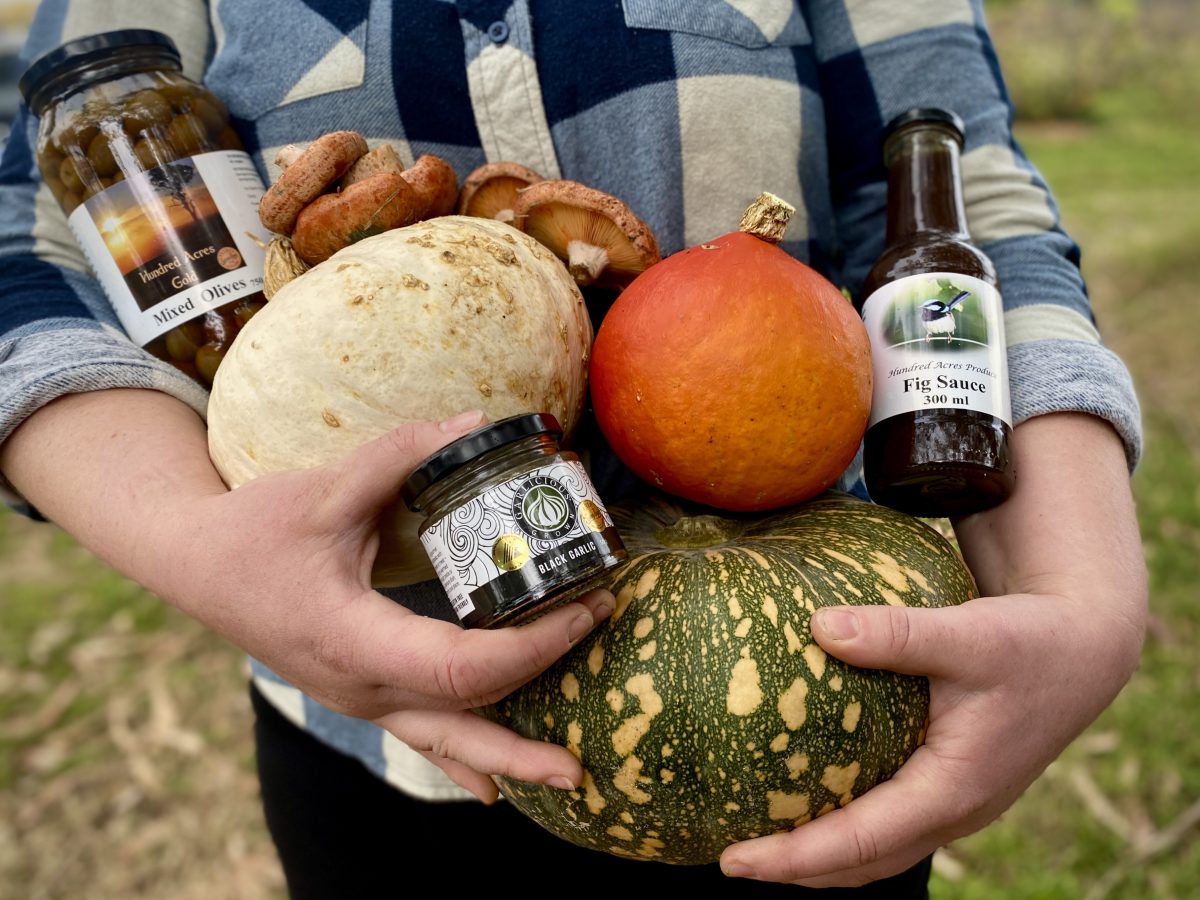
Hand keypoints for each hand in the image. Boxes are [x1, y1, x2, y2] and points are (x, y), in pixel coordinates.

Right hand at [0, 393, 613, 802]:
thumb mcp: (324, 490)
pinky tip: (491, 788)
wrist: (195, 564)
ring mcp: (358, 697)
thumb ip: (400, 457)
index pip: (461, 665)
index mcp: (354, 641)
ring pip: (441, 742)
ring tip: (567, 776)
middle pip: (460, 723)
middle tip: (587, 736)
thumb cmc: (253, 531)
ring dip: (505, 758)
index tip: (582, 609)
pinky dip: (460, 757)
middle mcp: (360, 685)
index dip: (531, 646)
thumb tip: (476, 423)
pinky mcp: (360, 690)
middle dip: (527, 732)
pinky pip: (420, 735)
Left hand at [719, 413, 1146, 885]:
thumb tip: (818, 625)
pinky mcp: (951, 784)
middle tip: (731, 859)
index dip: (794, 858)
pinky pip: (888, 821)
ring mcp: (954, 803)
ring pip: (877, 850)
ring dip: (820, 857)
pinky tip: (808, 793)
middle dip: (797, 872)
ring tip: (760, 843)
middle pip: (863, 864)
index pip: (860, 842)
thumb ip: (896, 633)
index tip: (736, 860)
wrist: (1084, 649)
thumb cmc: (1028, 641)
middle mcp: (953, 810)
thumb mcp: (966, 633)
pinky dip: (844, 826)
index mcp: (954, 789)